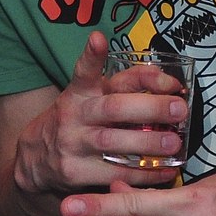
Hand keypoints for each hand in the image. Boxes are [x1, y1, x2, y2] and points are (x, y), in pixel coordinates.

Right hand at [13, 33, 191, 196]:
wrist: (36, 159)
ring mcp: (73, 144)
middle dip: (150, 107)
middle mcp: (75, 115)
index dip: (95, 57)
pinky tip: (165, 171)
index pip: (89, 71)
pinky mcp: (76, 172)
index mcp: (80, 92)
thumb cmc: (77, 122)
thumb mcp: (88, 98)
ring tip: (175, 143)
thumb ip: (122, 87)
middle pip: (113, 108)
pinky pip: (114, 173)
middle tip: (179, 109)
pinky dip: (143, 173)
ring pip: (113, 142)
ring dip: (148, 143)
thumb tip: (168, 81)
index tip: (104, 42)